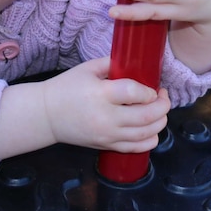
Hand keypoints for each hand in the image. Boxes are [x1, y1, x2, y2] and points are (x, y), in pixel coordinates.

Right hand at [0, 58, 169, 160]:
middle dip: (163, 106)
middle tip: (163, 96)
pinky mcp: (107, 146)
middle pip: (146, 116)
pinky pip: (136, 148)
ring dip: (160, 122)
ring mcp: (107, 135)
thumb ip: (114, 63)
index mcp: (100, 94)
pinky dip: (151, 140)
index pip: (135, 94)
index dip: (150, 91)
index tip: (154, 87)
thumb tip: (138, 61)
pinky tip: (152, 129)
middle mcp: (106, 117)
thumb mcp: (88, 68)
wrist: (47, 115)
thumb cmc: (67, 87)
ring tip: (160, 111)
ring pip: (146, 134)